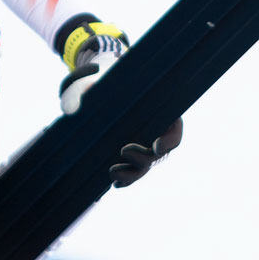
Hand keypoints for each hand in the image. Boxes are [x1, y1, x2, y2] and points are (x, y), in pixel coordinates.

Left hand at [56, 20, 182, 186]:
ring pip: (146, 165)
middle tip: (124, 151)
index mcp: (161, 109)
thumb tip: (83, 96)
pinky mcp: (131, 151)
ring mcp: (144, 143)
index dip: (170, 140)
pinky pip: (134, 169)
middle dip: (143, 158)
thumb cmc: (110, 77)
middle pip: (159, 153)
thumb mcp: (102, 76)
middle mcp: (157, 129)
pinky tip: (115, 183)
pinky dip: (127, 177)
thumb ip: (90, 86)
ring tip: (113, 174)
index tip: (156, 146)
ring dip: (133, 173)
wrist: (104, 83)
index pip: (175, 130)